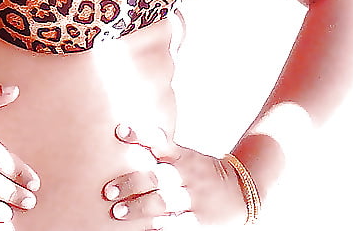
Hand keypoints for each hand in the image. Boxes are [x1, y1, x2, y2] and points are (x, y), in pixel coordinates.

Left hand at [102, 124, 247, 227]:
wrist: (244, 191)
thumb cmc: (202, 172)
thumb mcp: (186, 156)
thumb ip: (160, 150)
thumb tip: (123, 134)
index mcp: (184, 156)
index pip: (161, 141)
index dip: (141, 135)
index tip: (120, 131)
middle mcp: (189, 175)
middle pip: (158, 176)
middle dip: (132, 183)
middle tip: (108, 191)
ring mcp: (196, 198)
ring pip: (165, 201)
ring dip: (140, 206)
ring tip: (118, 212)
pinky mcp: (201, 220)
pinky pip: (182, 223)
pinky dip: (166, 225)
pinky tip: (151, 226)